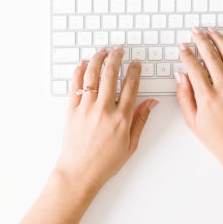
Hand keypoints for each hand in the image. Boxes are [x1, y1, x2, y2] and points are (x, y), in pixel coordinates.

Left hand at [54, 46, 157, 192]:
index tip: (136, 63)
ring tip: (103, 51)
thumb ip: (141, 120)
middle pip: (111, 74)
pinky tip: (83, 64)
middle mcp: (104, 110)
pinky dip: (79, 72)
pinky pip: (75, 86)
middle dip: (116, 58)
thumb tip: (151, 103)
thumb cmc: (105, 162)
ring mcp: (86, 108)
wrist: (80, 173)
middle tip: (119, 51)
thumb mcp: (131, 144)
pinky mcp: (71, 110)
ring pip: (92, 75)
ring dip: (98, 59)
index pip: (131, 86)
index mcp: (121, 118)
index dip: (135, 71)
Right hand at [175, 27, 222, 170]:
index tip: (182, 47)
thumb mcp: (192, 121)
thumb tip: (180, 77)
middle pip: (210, 55)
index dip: (186, 54)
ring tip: (211, 30)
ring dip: (218, 39)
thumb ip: (184, 97)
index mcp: (207, 97)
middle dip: (200, 40)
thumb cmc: (218, 139)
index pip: (194, 67)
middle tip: (194, 32)